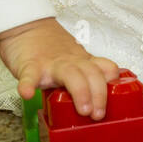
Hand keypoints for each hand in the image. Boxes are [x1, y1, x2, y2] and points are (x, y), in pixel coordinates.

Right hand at [0, 17, 121, 119]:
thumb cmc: (50, 47)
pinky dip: (28, 85)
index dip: (113, 82)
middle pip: (92, 74)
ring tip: (83, 110)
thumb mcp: (74, 58)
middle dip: (99, 95)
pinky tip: (27, 94)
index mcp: (83, 62)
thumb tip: (97, 99)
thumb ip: (84, 73)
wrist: (26, 26)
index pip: (106, 68)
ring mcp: (50, 64)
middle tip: (98, 114)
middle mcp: (71, 62)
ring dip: (80, 92)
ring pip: (70, 75)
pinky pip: (30, 75)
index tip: (116, 100)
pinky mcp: (29, 65)